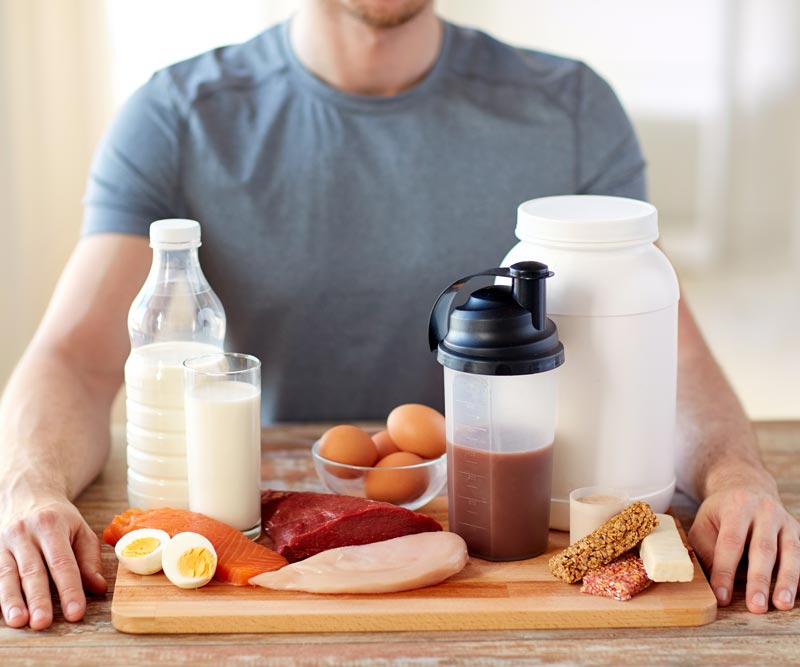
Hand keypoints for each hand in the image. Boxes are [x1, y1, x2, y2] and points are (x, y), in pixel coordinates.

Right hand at [0, 493, 106, 629]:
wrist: (27, 493)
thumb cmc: (58, 518)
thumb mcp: (80, 530)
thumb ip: (89, 560)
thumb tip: (98, 588)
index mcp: (51, 526)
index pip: (62, 562)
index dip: (69, 589)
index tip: (76, 612)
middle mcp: (24, 533)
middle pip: (32, 571)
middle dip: (38, 599)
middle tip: (43, 622)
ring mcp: (4, 542)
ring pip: (6, 575)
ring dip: (12, 600)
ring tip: (19, 621)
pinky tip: (3, 612)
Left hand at [689, 486, 799, 613]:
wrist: (746, 487)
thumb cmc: (721, 512)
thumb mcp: (704, 522)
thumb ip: (704, 548)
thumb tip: (707, 581)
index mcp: (737, 507)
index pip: (730, 543)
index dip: (725, 571)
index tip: (722, 596)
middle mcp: (764, 511)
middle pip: (763, 548)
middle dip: (759, 580)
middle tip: (756, 606)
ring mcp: (785, 521)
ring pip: (791, 552)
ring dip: (787, 581)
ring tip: (781, 604)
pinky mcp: (798, 530)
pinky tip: (799, 595)